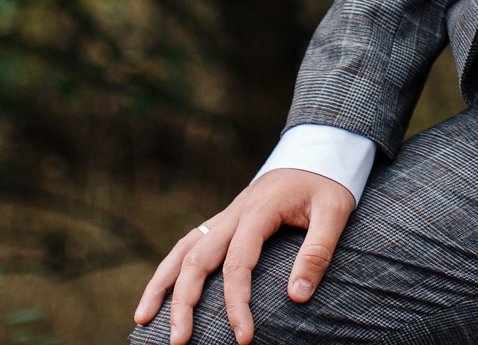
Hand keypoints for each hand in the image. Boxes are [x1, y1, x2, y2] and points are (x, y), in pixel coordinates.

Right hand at [132, 167, 356, 344]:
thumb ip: (318, 252)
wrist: (318, 150)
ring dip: (161, 284)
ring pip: (182, 250)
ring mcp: (225, 216)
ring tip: (142, 319)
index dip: (236, 302)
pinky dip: (170, 268)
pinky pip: (190, 244)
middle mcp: (234, 213)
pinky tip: (161, 291)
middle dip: (183, 302)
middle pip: (197, 259)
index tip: (243, 337)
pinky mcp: (225, 221)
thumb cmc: (328, 182)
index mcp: (259, 211)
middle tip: (179, 342)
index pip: (238, 263)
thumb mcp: (335, 211)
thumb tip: (296, 297)